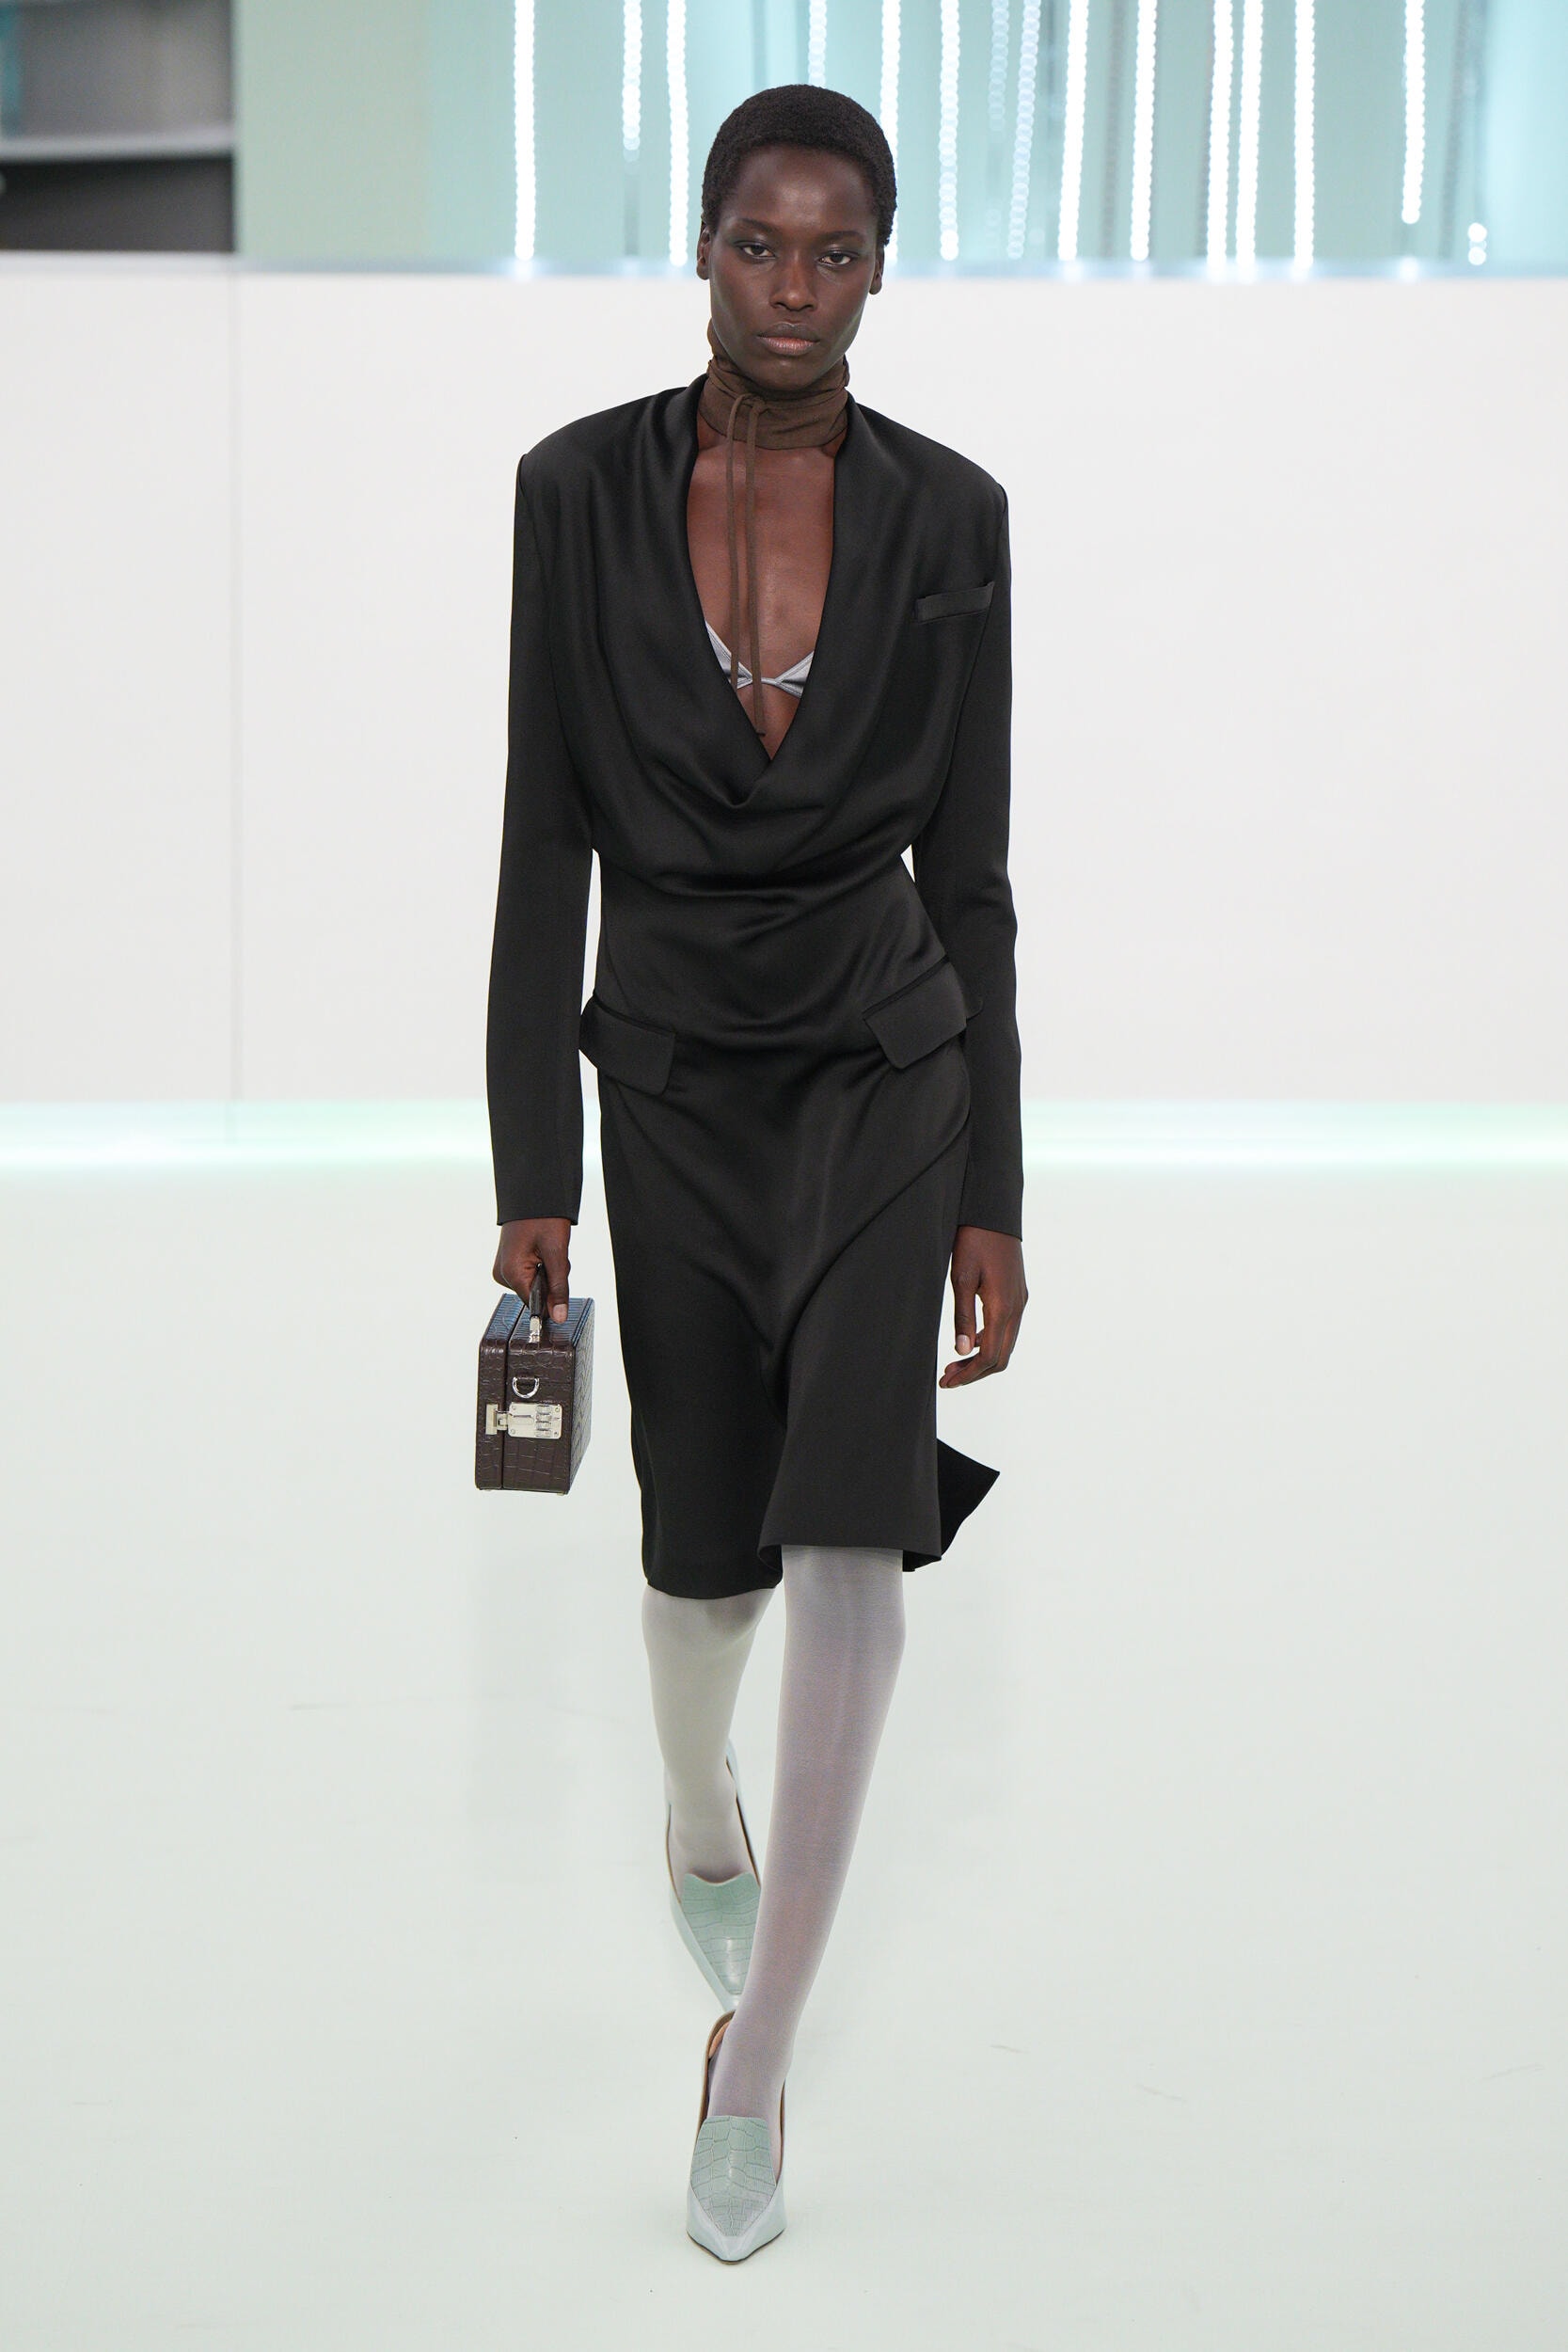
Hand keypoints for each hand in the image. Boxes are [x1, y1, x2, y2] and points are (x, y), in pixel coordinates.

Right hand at [493, 1217, 571, 1322]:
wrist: (534, 1195)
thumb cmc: (544, 1219)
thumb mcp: (557, 1254)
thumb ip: (558, 1288)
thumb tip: (558, 1317)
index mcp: (511, 1274)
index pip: (534, 1304)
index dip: (552, 1296)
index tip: (559, 1275)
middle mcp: (502, 1274)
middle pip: (535, 1294)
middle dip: (551, 1280)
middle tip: (554, 1255)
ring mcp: (503, 1269)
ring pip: (534, 1284)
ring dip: (548, 1272)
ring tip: (547, 1249)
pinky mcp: (508, 1263)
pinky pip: (528, 1274)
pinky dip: (541, 1266)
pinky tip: (542, 1250)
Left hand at [939, 1226, 1026, 1386]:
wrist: (994, 1211)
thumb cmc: (973, 1239)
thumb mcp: (961, 1277)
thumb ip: (962, 1316)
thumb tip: (960, 1351)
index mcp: (1003, 1307)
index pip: (990, 1356)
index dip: (969, 1374)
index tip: (947, 1382)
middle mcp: (1016, 1307)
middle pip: (1001, 1356)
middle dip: (975, 1372)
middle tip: (948, 1378)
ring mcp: (1020, 1300)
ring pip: (1006, 1343)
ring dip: (982, 1358)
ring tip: (954, 1363)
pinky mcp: (1017, 1292)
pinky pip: (1007, 1328)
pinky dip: (989, 1341)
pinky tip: (968, 1340)